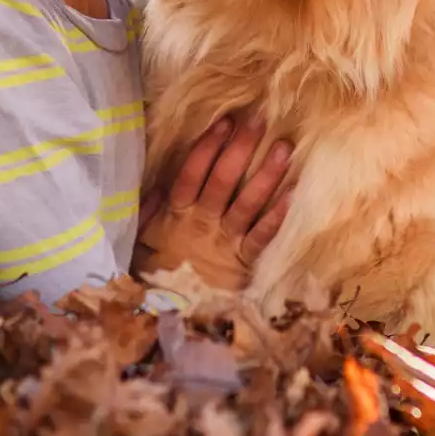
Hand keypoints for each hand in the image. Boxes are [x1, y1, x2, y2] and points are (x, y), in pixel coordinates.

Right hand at [134, 117, 294, 290]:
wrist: (170, 313)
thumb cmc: (156, 270)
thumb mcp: (141, 239)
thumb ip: (149, 210)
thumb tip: (159, 183)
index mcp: (176, 215)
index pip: (192, 174)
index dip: (208, 147)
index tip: (223, 122)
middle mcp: (203, 223)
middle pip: (223, 181)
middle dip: (241, 150)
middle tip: (260, 121)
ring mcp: (225, 242)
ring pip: (248, 203)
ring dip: (266, 175)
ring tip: (283, 148)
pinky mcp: (243, 261)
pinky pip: (262, 235)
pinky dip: (277, 214)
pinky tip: (293, 192)